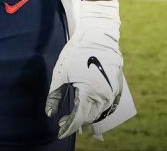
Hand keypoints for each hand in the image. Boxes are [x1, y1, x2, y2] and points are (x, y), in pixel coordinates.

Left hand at [46, 0, 123, 138]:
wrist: (98, 34)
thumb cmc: (76, 52)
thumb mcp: (60, 73)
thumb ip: (54, 95)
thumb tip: (50, 113)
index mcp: (88, 92)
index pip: (78, 119)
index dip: (68, 127)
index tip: (60, 131)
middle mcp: (103, 95)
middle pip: (90, 118)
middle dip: (76, 124)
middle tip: (63, 124)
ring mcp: (112, 91)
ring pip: (100, 113)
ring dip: (88, 118)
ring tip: (75, 121)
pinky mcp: (117, 86)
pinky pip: (108, 105)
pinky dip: (99, 111)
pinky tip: (91, 112)